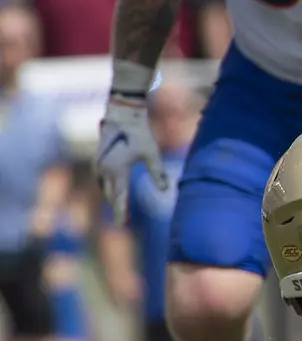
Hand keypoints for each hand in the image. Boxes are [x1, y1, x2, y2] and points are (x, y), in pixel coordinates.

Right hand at [97, 93, 165, 225]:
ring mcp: (99, 165)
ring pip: (104, 187)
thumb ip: (157, 172)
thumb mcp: (152, 152)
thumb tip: (165, 190)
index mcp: (118, 170)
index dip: (120, 212)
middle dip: (116, 206)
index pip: (119, 197)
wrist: (122, 115)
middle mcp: (105, 170)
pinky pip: (101, 179)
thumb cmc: (139, 133)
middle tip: (123, 221)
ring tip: (120, 208)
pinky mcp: (98, 160)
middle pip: (110, 194)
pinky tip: (114, 190)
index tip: (122, 225)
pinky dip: (108, 187)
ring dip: (111, 197)